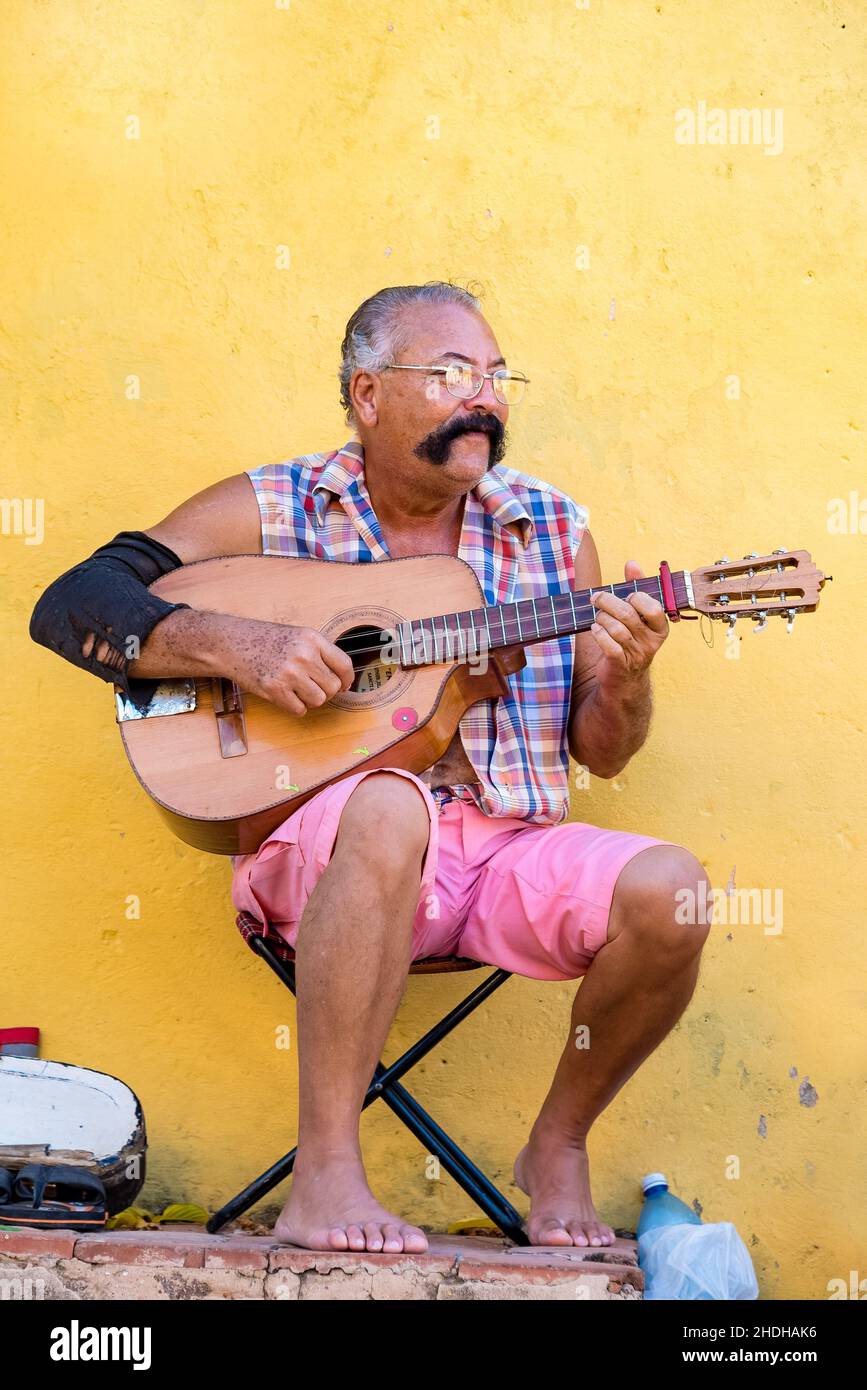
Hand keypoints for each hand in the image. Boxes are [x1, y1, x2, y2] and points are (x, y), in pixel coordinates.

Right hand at [239, 620, 355, 714]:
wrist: (231, 643)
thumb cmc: (263, 639)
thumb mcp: (297, 636)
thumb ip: (319, 652)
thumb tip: (343, 678)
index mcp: (312, 639)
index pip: (344, 665)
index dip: (347, 680)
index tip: (344, 685)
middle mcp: (304, 656)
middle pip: (333, 687)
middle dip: (326, 691)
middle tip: (311, 686)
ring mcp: (289, 673)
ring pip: (318, 700)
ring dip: (310, 700)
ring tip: (296, 689)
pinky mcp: (275, 690)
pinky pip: (299, 710)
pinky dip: (294, 707)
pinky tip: (284, 695)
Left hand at [589, 561, 668, 689]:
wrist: (625, 679)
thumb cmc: (631, 638)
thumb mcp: (638, 615)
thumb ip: (637, 587)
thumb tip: (632, 563)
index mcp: (660, 627)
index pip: (653, 608)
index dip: (637, 598)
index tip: (626, 595)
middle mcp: (651, 641)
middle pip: (628, 615)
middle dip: (608, 602)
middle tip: (596, 598)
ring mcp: (637, 654)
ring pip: (617, 629)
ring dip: (602, 619)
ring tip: (597, 617)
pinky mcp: (620, 664)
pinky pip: (609, 646)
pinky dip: (599, 634)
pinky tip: (595, 629)